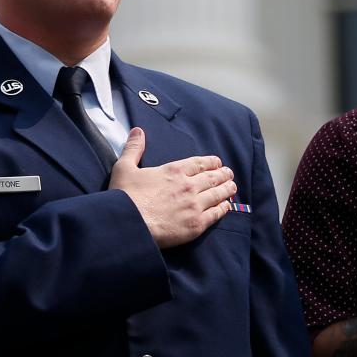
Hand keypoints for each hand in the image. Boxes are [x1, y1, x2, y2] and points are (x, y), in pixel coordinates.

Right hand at [109, 127, 236, 248]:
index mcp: (174, 171)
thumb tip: (137, 131)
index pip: (199, 163)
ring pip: (218, 194)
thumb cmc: (124, 196)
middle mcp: (188, 186)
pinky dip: (223, 208)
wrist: (128, 224)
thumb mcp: (124, 167)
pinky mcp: (196, 225)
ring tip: (232, 187)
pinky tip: (227, 206)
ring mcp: (194, 205)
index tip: (217, 162)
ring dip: (227, 189)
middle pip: (212, 178)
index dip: (211, 162)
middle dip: (223, 174)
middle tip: (229, 174)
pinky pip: (215, 214)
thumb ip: (134, 148)